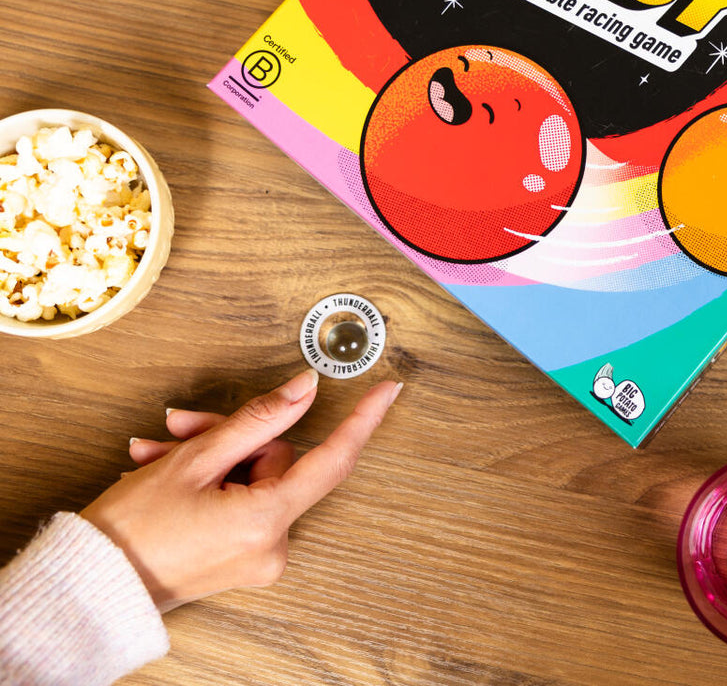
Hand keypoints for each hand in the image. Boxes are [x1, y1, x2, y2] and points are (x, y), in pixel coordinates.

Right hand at [80, 369, 400, 611]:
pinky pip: (243, 504)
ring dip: (211, 459)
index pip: (333, 460)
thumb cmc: (129, 531)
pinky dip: (211, 484)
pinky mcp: (242, 561)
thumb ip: (258, 420)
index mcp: (267, 521)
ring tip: (159, 454)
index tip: (386, 391)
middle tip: (180, 426)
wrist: (88, 588)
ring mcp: (258, 558)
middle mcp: (272, 547)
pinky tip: (168, 475)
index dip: (362, 420)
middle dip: (229, 437)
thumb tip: (305, 389)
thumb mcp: (193, 460)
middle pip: (275, 462)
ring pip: (253, 479)